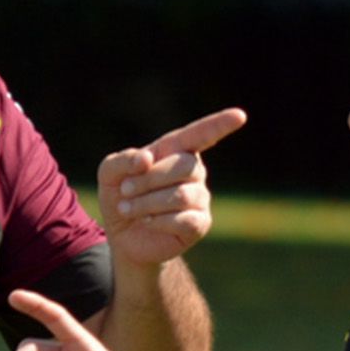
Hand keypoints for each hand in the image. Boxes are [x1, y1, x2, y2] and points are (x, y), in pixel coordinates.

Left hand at [97, 108, 246, 265]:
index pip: (201, 134)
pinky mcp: (200, 223)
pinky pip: (184, 219)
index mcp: (176, 150)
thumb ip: (123, 160)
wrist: (123, 235)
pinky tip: (146, 221)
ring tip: (128, 208)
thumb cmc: (121, 196)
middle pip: (183, 165)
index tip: (239, 116)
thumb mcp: (110, 173)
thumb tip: (147, 159)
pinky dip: (158, 220)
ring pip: (181, 195)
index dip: (220, 124)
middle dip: (148, 179)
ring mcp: (200, 198)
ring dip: (147, 202)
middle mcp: (194, 171)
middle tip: (125, 190)